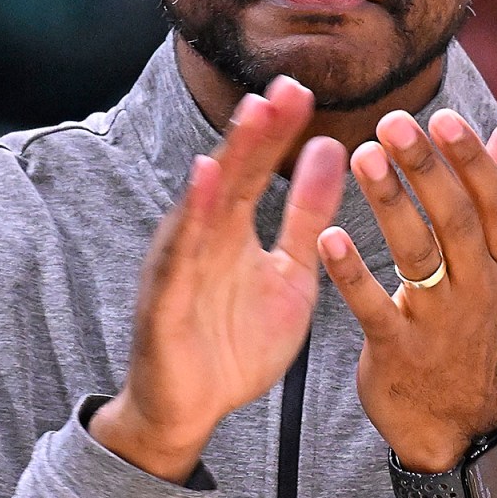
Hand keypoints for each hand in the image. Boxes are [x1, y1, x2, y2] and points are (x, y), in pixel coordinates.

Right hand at [91, 77, 346, 481]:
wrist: (189, 411)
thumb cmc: (234, 342)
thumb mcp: (289, 276)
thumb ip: (306, 218)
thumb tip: (331, 149)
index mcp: (231, 230)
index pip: (256, 171)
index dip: (277, 131)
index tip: (303, 89)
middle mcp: (202, 238)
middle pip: (231, 175)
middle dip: (257, 131)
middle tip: (286, 86)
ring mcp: (180, 266)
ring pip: (204, 204)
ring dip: (227, 158)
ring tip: (252, 116)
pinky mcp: (165, 300)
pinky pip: (180, 255)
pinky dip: (190, 217)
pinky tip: (203, 181)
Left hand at [319, 109, 496, 477]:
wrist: (455, 424)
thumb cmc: (466, 328)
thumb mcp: (494, 267)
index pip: (496, 201)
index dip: (472, 158)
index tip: (442, 116)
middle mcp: (478, 288)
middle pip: (456, 219)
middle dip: (426, 168)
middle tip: (392, 121)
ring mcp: (439, 322)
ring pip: (418, 254)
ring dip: (390, 203)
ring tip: (362, 156)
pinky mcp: (398, 351)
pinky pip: (374, 307)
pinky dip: (352, 273)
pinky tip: (328, 237)